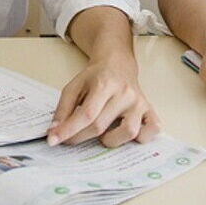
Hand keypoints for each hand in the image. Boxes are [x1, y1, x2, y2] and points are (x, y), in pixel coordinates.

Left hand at [46, 54, 161, 147]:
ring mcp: (139, 102)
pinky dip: (141, 138)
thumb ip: (63, 109)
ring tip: (103, 133)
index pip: (87, 114)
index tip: (54, 141)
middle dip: (81, 137)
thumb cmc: (96, 77)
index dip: (69, 130)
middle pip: (101, 125)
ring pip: (128, 132)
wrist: (118, 63)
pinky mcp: (150, 110)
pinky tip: (126, 133)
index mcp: (105, 84)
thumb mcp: (74, 86)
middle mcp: (125, 93)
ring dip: (111, 140)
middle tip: (71, 139)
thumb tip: (54, 133)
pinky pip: (151, 130)